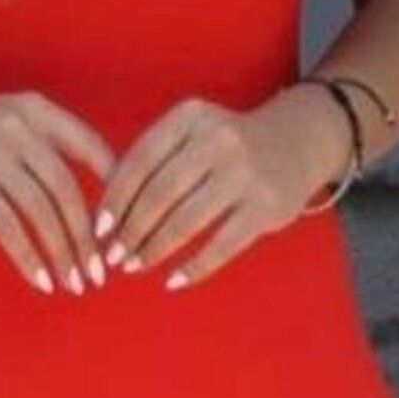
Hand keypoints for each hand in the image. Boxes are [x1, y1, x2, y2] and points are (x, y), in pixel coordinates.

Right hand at [0, 86, 115, 295]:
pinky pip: (9, 227)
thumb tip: (96, 199)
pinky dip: (30, 258)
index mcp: (39, 112)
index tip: (124, 229)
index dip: (114, 192)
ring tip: (75, 283)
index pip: (93, 150)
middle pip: (68, 190)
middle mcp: (20, 128)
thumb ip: (48, 149)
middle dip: (88, 238)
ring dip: (62, 253)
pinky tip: (42, 280)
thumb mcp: (10, 123)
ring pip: (42, 212)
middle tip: (100, 272)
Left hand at [93, 86, 352, 288]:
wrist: (299, 141)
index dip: (116, 198)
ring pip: (186, 220)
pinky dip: (194, 268)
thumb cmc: (226, 146)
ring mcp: (245, 173)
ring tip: (136, 265)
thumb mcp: (192, 133)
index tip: (99, 229)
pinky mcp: (266, 206)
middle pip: (160, 192)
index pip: (140, 160)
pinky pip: (222, 245)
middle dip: (131, 229)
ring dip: (155, 248)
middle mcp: (218, 139)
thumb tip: (108, 215)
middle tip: (113, 255)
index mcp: (191, 116)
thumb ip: (155, 160)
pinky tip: (174, 281)